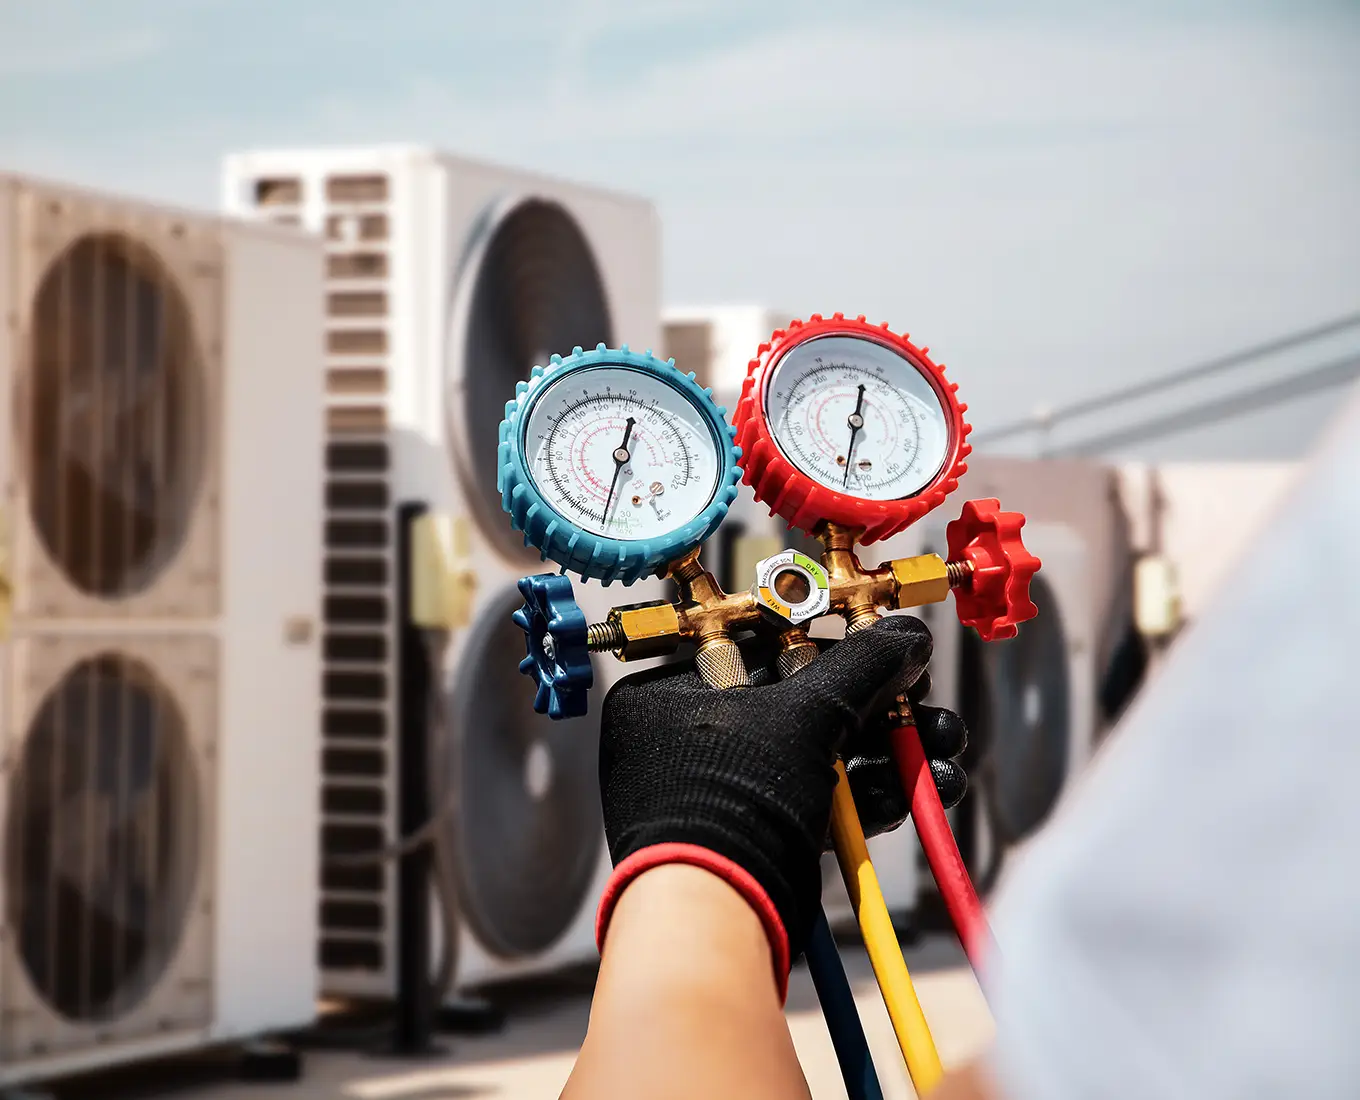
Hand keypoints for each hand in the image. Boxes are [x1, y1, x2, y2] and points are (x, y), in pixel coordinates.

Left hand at [596, 616, 967, 995]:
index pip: (763, 648)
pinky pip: (822, 799)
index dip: (835, 647)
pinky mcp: (761, 836)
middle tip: (926, 700)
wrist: (716, 915)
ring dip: (890, 751)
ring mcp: (727, 791)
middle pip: (802, 704)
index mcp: (667, 695)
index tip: (888, 649)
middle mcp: (688, 738)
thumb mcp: (802, 716)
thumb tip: (906, 636)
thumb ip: (859, 668)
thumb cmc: (731, 797)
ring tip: (946, 744)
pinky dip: (874, 795)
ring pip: (822, 755)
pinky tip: (930, 786)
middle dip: (878, 707)